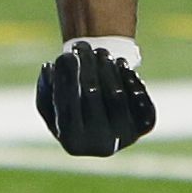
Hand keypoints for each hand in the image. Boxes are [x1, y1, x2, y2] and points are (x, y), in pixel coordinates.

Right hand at [36, 38, 156, 156]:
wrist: (107, 128)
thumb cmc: (73, 110)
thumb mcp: (51, 105)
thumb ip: (46, 90)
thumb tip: (50, 69)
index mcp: (74, 143)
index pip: (67, 105)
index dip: (66, 77)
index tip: (64, 55)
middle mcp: (101, 146)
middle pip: (92, 95)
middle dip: (86, 65)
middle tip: (82, 46)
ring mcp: (126, 137)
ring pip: (117, 95)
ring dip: (107, 67)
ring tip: (100, 52)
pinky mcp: (146, 125)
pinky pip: (139, 96)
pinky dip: (130, 77)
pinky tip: (120, 64)